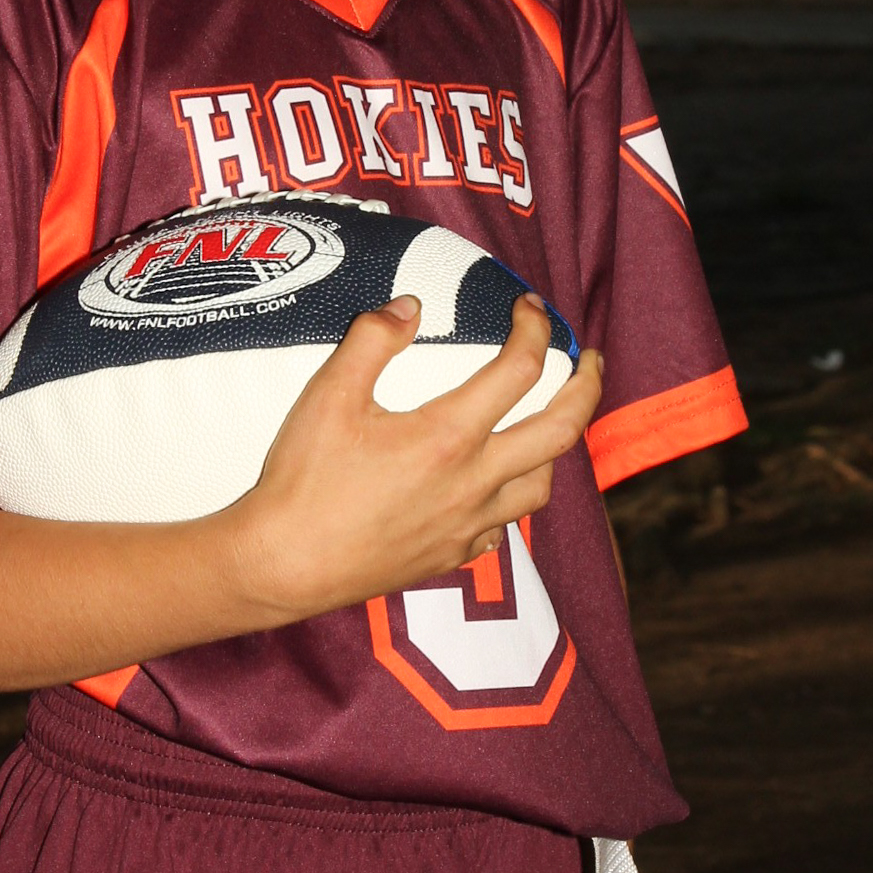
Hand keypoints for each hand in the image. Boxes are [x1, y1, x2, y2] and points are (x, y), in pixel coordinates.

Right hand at [226, 293, 601, 627]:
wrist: (284, 566)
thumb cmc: (303, 480)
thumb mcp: (327, 394)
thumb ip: (371, 339)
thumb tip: (409, 306)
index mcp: (449, 436)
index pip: (520, 368)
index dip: (534, 328)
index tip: (529, 307)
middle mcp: (473, 483)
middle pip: (561, 430)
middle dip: (586, 387)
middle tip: (589, 360)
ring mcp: (467, 526)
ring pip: (541, 485)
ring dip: (554, 448)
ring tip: (545, 422)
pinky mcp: (451, 557)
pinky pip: (503, 527)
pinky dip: (510, 499)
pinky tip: (492, 487)